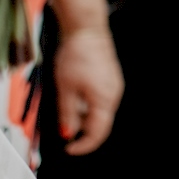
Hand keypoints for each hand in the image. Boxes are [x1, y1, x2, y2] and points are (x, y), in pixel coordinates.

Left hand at [50, 26, 123, 154]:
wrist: (86, 29)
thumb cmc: (76, 54)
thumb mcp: (65, 88)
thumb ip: (67, 114)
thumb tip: (68, 132)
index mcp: (104, 100)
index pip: (97, 133)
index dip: (83, 145)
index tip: (69, 149)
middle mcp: (114, 95)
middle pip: (100, 123)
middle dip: (82, 129)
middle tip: (64, 126)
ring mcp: (114, 86)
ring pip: (100, 111)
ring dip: (85, 115)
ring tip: (67, 103)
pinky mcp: (111, 78)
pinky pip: (101, 99)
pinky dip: (89, 103)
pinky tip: (76, 93)